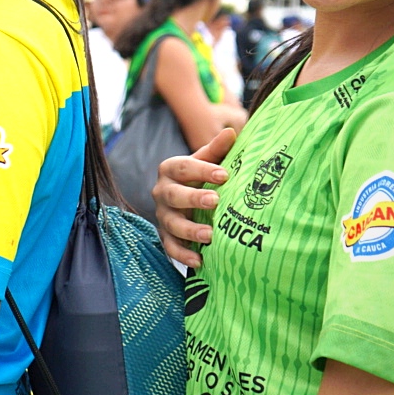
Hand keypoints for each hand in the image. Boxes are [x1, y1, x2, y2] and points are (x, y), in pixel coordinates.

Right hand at [152, 128, 235, 267]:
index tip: (224, 175)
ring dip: (189, 230)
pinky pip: (169, 246)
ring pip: (170, 223)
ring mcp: (162, 215)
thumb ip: (218, 150)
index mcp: (171, 169)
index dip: (202, 170)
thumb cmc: (204, 176)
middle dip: (193, 198)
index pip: (183, 166)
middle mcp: (162, 191)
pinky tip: (199, 261)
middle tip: (215, 201)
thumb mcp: (209, 161)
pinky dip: (182, 254)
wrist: (191, 197)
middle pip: (172, 194)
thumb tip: (231, 133)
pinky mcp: (165, 235)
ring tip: (210, 235)